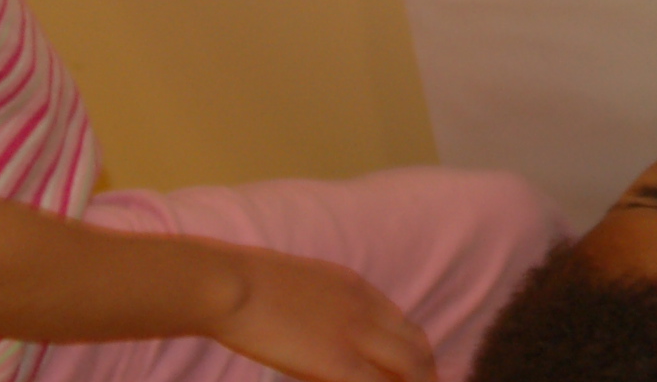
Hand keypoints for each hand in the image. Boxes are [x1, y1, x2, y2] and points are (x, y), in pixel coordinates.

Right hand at [210, 248, 433, 381]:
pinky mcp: (339, 363)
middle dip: (425, 373)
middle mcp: (365, 308)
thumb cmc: (246, 284)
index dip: (414, 353)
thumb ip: (322, 306)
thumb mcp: (299, 285)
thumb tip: (322, 335)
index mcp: (355, 288)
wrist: (231, 285)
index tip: (413, 374)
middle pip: (416, 345)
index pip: (402, 324)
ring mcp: (355, 336)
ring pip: (411, 366)